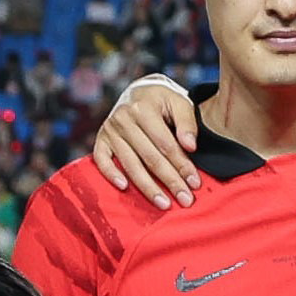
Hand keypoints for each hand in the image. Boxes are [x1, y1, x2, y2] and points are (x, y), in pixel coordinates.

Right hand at [88, 73, 205, 208]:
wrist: (139, 91)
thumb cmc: (163, 100)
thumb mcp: (180, 102)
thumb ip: (187, 123)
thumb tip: (190, 147)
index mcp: (144, 108)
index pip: (166, 144)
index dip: (181, 165)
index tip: (195, 184)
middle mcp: (123, 119)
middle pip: (150, 157)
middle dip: (170, 181)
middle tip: (185, 200)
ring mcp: (110, 130)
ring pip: (130, 164)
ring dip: (147, 187)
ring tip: (164, 204)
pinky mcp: (101, 139)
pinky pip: (101, 159)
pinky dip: (111, 174)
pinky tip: (124, 188)